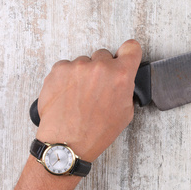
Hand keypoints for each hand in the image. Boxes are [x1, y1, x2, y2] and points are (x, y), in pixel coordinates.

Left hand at [35, 40, 141, 161]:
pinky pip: (66, 67)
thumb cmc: (96, 131)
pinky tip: (68, 95)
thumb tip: (122, 81)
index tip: (125, 56)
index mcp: (121, 76)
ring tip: (80, 96)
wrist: (67, 142)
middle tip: (97, 88)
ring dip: (83, 74)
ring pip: (84, 62)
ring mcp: (78, 66)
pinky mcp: (59, 70)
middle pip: (104, 55)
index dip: (129, 53)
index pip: (132, 47)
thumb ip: (125, 89)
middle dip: (102, 69)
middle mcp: (100, 67)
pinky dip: (67, 78)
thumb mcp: (125, 113)